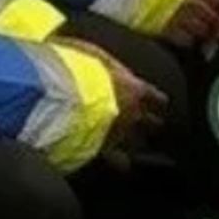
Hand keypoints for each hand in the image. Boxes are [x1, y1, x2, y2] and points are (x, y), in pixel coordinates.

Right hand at [53, 37, 169, 167]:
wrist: (59, 95)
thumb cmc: (75, 69)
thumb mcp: (90, 52)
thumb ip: (102, 61)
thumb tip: (100, 59)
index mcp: (132, 87)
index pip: (155, 97)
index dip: (157, 100)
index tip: (159, 102)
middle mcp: (132, 113)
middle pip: (152, 123)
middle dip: (151, 123)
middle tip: (152, 124)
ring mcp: (121, 133)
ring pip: (140, 143)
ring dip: (138, 142)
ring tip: (136, 143)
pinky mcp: (105, 150)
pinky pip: (120, 162)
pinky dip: (122, 163)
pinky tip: (122, 165)